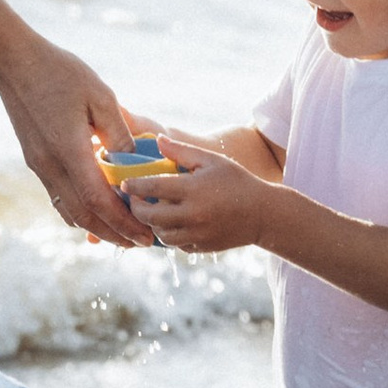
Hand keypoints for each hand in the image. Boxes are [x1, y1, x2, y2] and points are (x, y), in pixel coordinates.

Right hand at [0, 40, 157, 246]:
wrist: (13, 62)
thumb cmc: (60, 72)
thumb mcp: (100, 97)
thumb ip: (118, 133)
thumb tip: (134, 165)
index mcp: (69, 151)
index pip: (98, 201)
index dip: (123, 223)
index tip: (145, 235)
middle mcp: (50, 165)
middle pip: (83, 214)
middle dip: (114, 234)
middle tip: (139, 243)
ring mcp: (39, 165)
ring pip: (68, 209)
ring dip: (96, 226)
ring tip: (121, 233)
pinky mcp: (35, 160)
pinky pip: (58, 196)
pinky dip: (78, 210)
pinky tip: (93, 211)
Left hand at [118, 133, 274, 255]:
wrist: (263, 214)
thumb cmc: (236, 181)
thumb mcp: (211, 160)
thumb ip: (182, 151)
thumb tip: (157, 140)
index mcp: (194, 189)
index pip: (153, 187)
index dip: (133, 185)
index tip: (124, 182)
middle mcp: (193, 214)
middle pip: (150, 216)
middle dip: (135, 208)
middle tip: (133, 199)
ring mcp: (197, 234)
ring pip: (160, 234)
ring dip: (151, 223)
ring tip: (151, 211)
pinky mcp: (201, 247)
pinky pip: (175, 244)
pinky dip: (168, 235)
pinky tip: (169, 223)